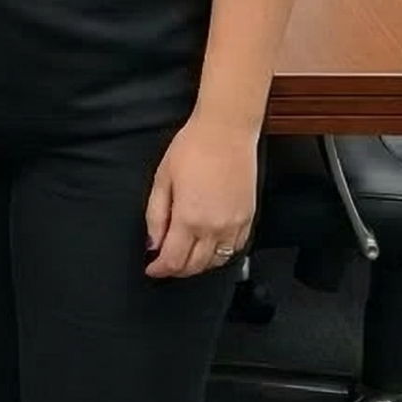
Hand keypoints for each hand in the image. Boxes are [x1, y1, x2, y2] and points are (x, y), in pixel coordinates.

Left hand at [143, 114, 257, 279]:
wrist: (225, 131)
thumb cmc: (193, 147)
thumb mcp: (162, 178)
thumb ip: (155, 215)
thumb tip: (152, 242)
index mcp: (189, 218)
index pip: (174, 260)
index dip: (160, 269)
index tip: (152, 267)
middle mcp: (214, 227)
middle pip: (195, 267)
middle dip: (177, 270)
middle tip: (165, 263)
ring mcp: (234, 225)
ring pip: (216, 262)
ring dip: (199, 265)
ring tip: (185, 255)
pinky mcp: (248, 218)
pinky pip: (235, 249)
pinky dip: (220, 254)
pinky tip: (210, 246)